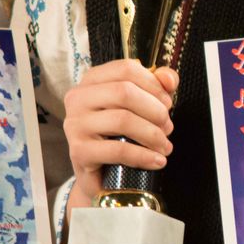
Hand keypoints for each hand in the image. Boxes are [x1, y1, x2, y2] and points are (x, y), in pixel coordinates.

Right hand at [64, 59, 177, 203]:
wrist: (100, 175)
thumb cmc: (121, 135)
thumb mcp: (141, 106)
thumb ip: (157, 86)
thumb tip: (168, 79)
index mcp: (92, 80)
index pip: (126, 69)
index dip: (154, 85)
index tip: (168, 103)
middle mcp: (78, 98)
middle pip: (125, 92)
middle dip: (155, 110)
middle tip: (168, 127)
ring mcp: (75, 125)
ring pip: (122, 120)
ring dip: (152, 134)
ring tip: (165, 146)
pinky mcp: (79, 152)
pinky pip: (118, 150)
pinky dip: (143, 156)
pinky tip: (157, 161)